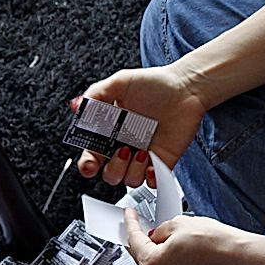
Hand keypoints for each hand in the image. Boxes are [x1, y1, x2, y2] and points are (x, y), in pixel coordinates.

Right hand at [73, 64, 207, 185]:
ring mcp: (143, 155)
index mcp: (111, 131)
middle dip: (112, 168)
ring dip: (132, 171)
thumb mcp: (120, 82)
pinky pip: (153, 181)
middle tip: (122, 150)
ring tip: (141, 151)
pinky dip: (151, 178)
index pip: (92, 154)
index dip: (88, 164)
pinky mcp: (163, 161)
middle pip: (109, 173)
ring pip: (129, 180)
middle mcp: (125, 145)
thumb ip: (96, 93)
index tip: (90, 163)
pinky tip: (151, 163)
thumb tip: (78, 105)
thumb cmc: (155, 83)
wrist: (186, 87)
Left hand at [124, 208, 251, 264]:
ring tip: (160, 234)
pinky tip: (175, 248)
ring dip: (155, 250)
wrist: (237, 256)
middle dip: (140, 239)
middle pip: (142, 256)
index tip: (129, 215)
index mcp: (152, 263)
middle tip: (137, 223)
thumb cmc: (213, 243)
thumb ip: (159, 230)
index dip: (130, 223)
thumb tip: (156, 235)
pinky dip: (169, 260)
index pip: (134, 240)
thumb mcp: (177, 224)